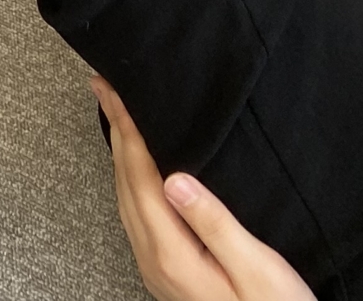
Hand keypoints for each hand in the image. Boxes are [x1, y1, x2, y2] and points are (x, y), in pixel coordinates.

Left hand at [96, 80, 312, 300]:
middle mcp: (154, 261)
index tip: (113, 92)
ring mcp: (156, 269)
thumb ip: (215, 224)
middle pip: (125, 183)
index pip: (139, 177)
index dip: (126, 130)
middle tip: (105, 89)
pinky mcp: (167, 273)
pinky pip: (138, 214)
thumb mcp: (257, 267)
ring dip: (121, 155)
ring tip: (118, 118)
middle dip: (116, 133)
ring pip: (127, 199)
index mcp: (171, 254)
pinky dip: (133, 180)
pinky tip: (140, 169)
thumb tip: (174, 179)